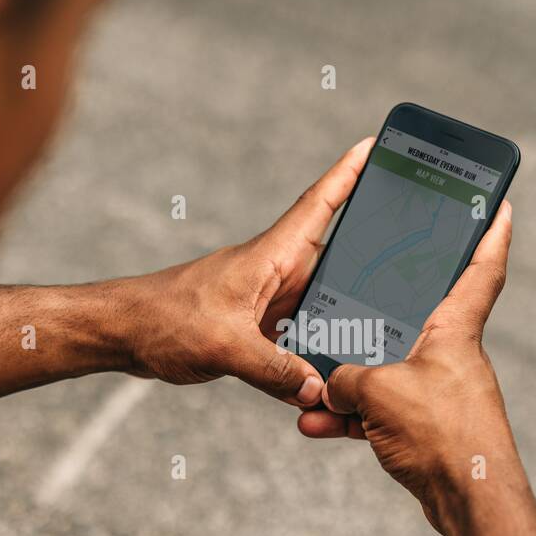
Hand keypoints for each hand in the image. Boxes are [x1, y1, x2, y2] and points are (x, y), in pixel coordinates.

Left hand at [124, 138, 373, 405]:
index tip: (377, 146)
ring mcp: (265, 301)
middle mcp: (274, 274)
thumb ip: (273, 369)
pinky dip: (313, 352)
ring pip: (320, 304)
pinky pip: (297, 337)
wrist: (119, 333)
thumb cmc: (162, 320)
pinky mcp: (254, 327)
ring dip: (344, 316)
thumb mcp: (223, 346)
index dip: (350, 174)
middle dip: (371, 256)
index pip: (320, 205)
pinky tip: (329, 376)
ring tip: (384, 329)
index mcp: (270, 257)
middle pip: (335, 259)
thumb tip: (317, 390)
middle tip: (416, 256)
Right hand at [297, 202, 524, 528]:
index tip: (498, 205)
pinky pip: (382, 412)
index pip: (482, 268)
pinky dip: (353, 419)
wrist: (470, 502)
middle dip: (372, 319)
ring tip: (312, 401)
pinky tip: (318, 427)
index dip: (491, 233)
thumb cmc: (443, 435)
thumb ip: (346, 378)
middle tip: (346, 300)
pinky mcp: (427, 429)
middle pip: (413, 321)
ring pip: (386, 374)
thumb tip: (330, 387)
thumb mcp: (378, 392)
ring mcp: (440, 394)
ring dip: (348, 387)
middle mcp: (451, 357)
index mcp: (454, 331)